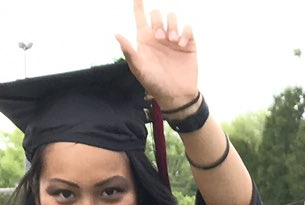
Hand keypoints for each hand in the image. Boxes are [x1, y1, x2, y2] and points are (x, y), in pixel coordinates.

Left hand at [117, 1, 198, 115]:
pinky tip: (182, 44)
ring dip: (172, 26)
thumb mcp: (139, 68)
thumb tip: (116, 34)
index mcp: (145, 39)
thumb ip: (129, 51)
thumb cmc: (154, 83)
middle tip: (160, 37)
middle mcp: (159, 36)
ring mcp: (174, 40)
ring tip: (173, 41)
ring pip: (172, 18)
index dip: (138, 5)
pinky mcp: (188, 44)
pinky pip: (188, 28)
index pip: (140, 17)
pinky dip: (185, 33)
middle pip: (157, 14)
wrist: (176, 95)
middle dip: (158, 20)